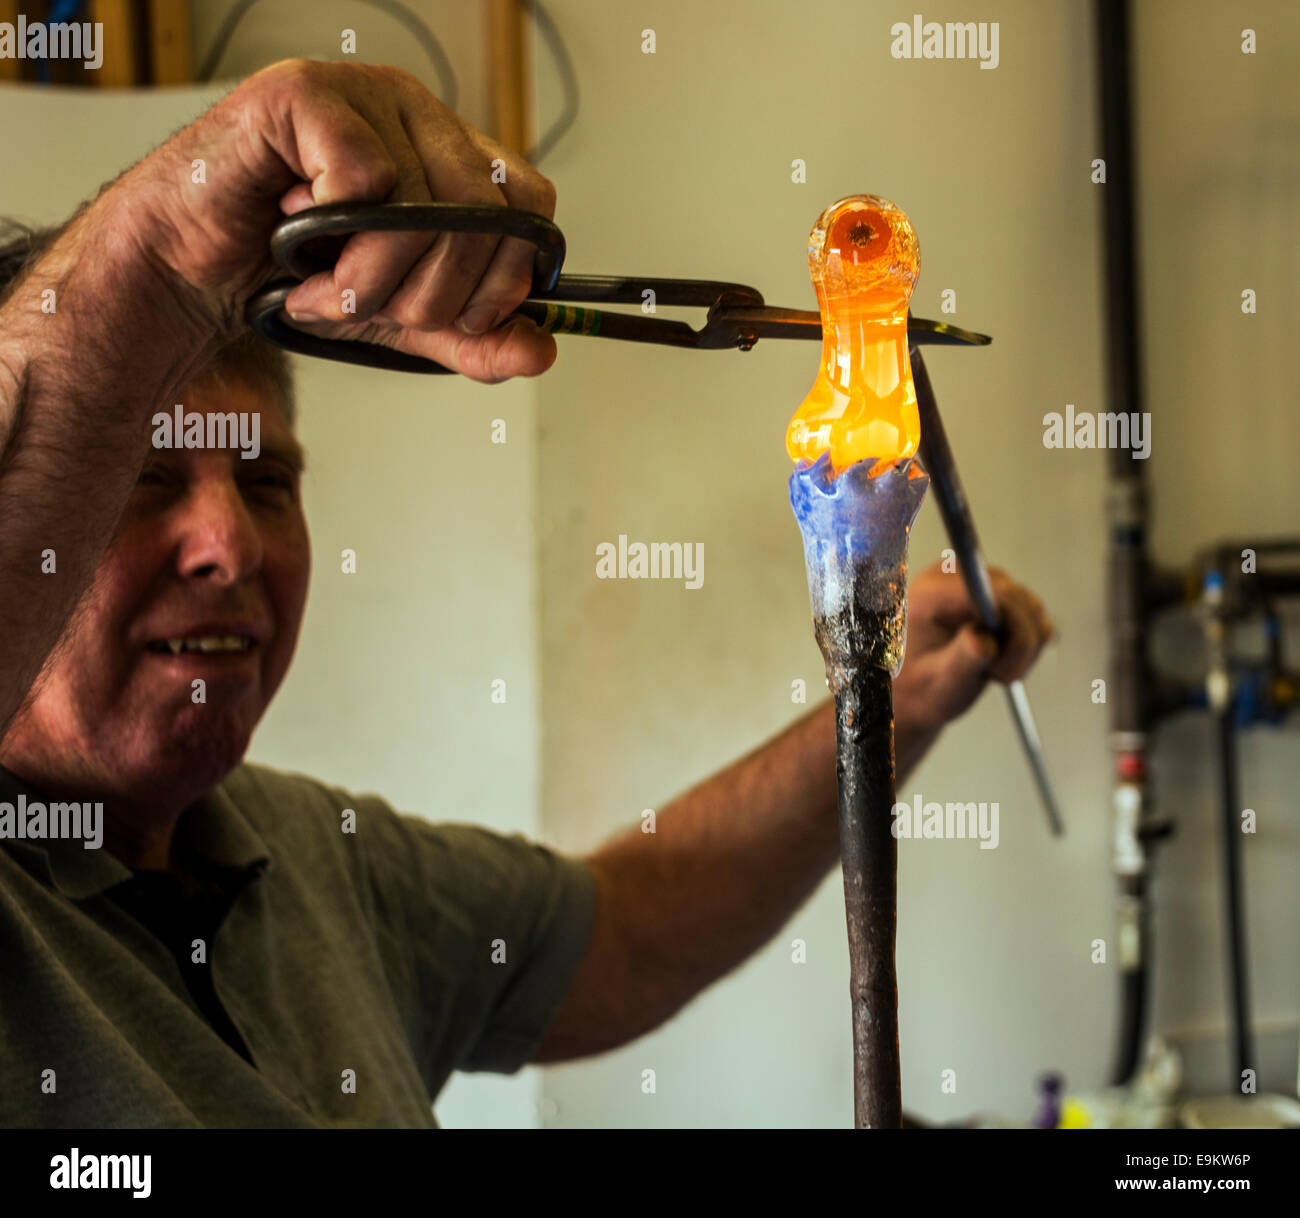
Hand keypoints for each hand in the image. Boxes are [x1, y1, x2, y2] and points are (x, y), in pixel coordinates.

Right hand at [122, 59, 555, 382]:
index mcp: (454, 157)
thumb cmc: (298, 278)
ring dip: (373, 282)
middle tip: (371, 310)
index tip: (456, 321)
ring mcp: (366, 95)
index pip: (530, 210)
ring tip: (327, 292)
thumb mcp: (405, 322)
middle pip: (484, 218)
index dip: (505, 280)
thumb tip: (542, 349)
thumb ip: (475, 340)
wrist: (194, 271)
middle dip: (431, 297)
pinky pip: (366, 178)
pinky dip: (334, 241)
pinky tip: (297, 245)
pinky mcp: (308, 94)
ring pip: (425, 209)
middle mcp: (420, 115)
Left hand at [894, 561, 1054, 736]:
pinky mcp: (997, 595)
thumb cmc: (919, 687)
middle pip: (1018, 598)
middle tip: (996, 675)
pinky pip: (1035, 616)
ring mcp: (979, 583)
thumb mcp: (939, 681)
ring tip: (992, 670)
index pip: (993, 592)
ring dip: (1024, 648)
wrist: (914, 689)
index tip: (999, 665)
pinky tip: (1001, 661)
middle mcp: (955, 578)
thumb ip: (962, 658)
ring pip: (1032, 608)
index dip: (1013, 630)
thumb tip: (985, 639)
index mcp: (931, 593)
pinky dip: (1028, 644)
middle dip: (1019, 645)